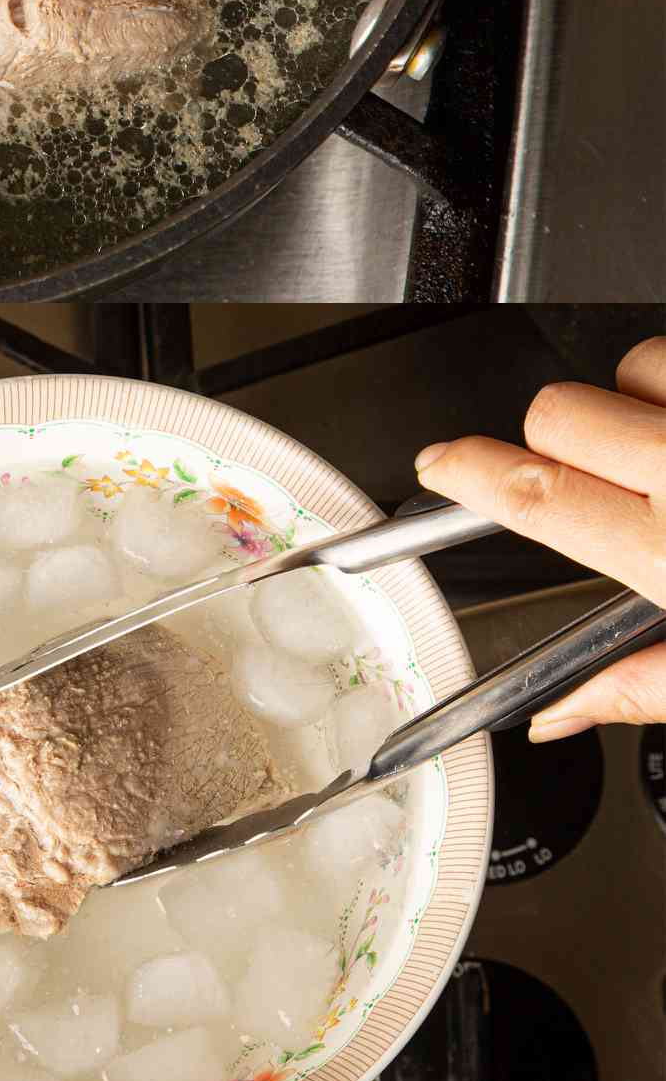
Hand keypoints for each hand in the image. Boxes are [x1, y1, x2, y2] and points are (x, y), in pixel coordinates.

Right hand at [413, 333, 665, 738]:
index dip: (465, 471)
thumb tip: (560, 713)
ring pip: (630, 367)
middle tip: (594, 480)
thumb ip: (643, 687)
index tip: (437, 464)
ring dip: (632, 401)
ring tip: (661, 450)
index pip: (533, 493)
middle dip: (555, 439)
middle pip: (557, 411)